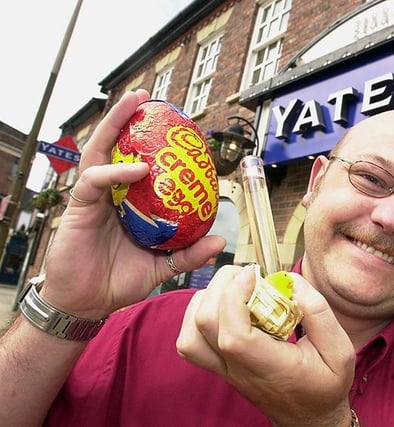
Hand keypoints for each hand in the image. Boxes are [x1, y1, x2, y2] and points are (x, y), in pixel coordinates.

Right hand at [40, 90, 225, 318]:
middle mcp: (111, 192)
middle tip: (146, 96)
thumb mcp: (161, 266)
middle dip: (128, 117)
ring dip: (115, 124)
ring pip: (100, 150)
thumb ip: (187, 253)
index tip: (174, 126)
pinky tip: (136, 168)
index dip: (151, 142)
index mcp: (129, 202)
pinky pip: (94, 179)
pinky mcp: (79, 207)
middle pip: (116, 146)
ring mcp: (94, 197)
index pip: (138, 162)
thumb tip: (220, 240)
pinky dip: (115, 170)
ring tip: (133, 103)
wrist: (86, 303)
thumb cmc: (118, 281)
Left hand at [176, 265, 355, 426]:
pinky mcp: (218, 365)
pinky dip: (197, 314)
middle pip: (205, 325)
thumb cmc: (325, 385)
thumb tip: (291, 281)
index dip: (235, 298)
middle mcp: (240, 370)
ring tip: (235, 288)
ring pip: (190, 334)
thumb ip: (319, 313)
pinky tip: (223, 303)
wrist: (309, 418)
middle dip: (221, 287)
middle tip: (248, 275)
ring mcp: (225, 369)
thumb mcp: (340, 351)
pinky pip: (190, 340)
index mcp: (271, 368)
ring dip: (207, 299)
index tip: (255, 275)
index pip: (234, 336)